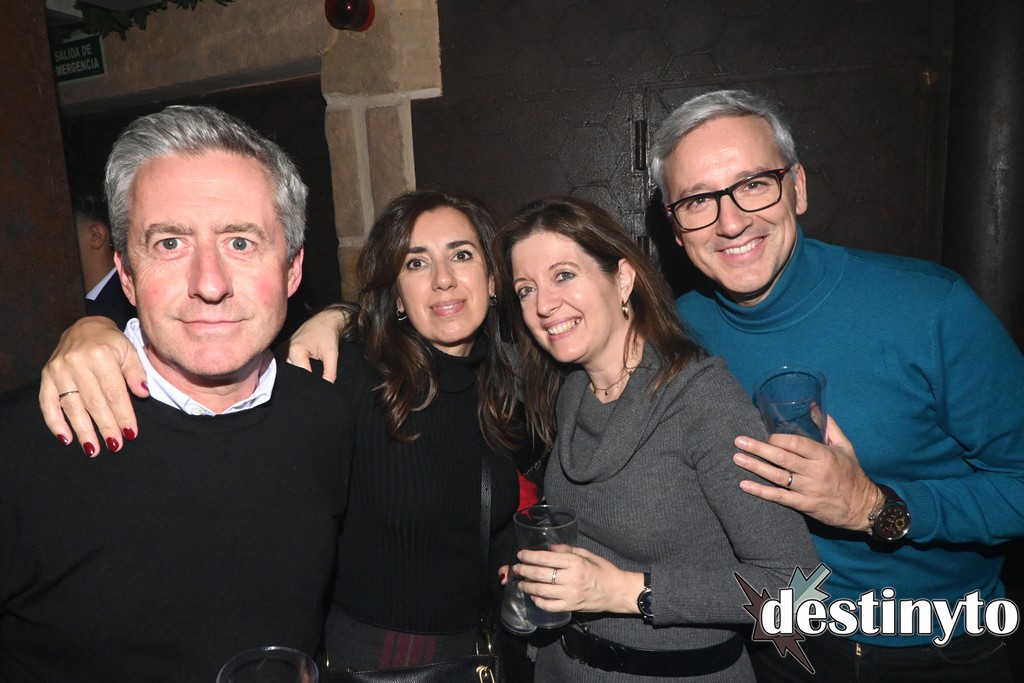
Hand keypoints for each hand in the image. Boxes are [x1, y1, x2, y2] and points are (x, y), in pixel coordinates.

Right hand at [39, 317, 146, 455]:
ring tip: (93, 449)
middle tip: (115, 445)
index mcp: (100, 356)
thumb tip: (143, 393)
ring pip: (72, 407)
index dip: (123, 415)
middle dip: (106, 427)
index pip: (114, 392)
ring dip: (83, 431)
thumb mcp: (129, 350)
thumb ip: (136, 372)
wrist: (84, 327)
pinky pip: (48, 404)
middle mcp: (76, 363)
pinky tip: (66, 438)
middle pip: (94, 402)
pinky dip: (55, 423)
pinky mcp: (46, 377)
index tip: (130, 433)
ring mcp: (58, 370)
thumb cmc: (110, 342)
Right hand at [286, 307, 348, 381]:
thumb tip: (327, 387)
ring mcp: (282, 350)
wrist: (324, 319)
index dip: (310, 383)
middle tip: (312, 385)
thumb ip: (330, 372)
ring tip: (306, 378)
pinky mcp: (282, 349)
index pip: (300, 376)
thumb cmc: (328, 334)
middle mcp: (285, 351)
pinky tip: (301, 371)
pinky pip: (285, 364)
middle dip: (302, 380)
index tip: (317, 388)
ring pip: (287, 370)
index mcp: (296, 351)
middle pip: (292, 374)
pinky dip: (292, 369)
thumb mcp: (332, 354)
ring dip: (296, 375)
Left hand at [514, 547, 642, 614]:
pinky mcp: (571, 607)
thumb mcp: (587, 554)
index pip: (546, 558)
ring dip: (527, 587)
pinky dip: (539, 602)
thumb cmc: (603, 570)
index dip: (530, 556)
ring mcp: (570, 594)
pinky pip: (550, 606)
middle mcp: (571, 578)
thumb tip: (548, 549)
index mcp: (575, 562)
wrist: (617, 591)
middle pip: (540, 574)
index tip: (521, 554)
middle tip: (516, 568)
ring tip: (521, 583)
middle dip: (524, 570)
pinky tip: (534, 597)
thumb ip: (566, 550)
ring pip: (541, 591)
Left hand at [733, 417, 882, 531]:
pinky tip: (744, 485)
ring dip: (755, 467)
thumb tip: (814, 405)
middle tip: (739, 441)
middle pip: (782, 458)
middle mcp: (815, 472)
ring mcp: (808, 490)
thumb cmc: (852, 474)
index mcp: (824, 456)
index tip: (766, 436)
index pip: (797, 444)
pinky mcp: (804, 505)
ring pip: (777, 477)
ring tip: (737, 458)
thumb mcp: (845, 447)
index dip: (778, 439)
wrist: (863, 507)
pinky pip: (779, 497)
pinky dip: (761, 491)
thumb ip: (829, 426)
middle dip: (759, 449)